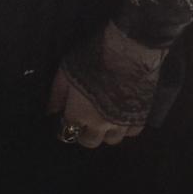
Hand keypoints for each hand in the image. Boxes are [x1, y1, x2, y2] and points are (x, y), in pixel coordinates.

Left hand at [47, 20, 167, 147]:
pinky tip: (121, 115)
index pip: (68, 133)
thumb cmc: (92, 58)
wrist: (129, 51)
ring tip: (103, 119)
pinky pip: (132, 132)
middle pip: (91, 142)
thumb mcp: (66, 73)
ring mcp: (123, 122)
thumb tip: (51, 111)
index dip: (64, 127)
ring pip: (113, 140)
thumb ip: (57, 95)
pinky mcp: (142, 115)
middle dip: (84, 133)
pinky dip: (125, 128)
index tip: (65, 120)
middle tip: (83, 121)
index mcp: (80, 114)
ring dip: (105, 132)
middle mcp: (101, 124)